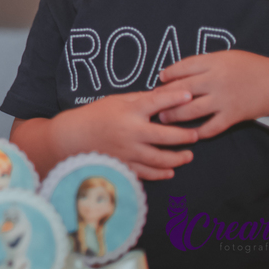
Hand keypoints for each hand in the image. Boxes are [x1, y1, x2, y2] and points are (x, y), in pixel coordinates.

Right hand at [51, 87, 197, 179]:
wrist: (72, 137)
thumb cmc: (95, 115)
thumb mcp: (116, 101)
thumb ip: (140, 100)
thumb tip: (164, 95)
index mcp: (129, 112)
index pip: (156, 102)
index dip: (174, 98)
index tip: (190, 95)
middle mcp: (131, 132)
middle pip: (166, 136)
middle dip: (185, 136)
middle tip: (196, 135)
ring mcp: (129, 152)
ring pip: (161, 159)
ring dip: (178, 158)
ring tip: (188, 156)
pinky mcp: (125, 165)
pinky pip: (148, 173)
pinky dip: (161, 173)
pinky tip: (170, 170)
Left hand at [158, 51, 268, 137]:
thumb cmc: (249, 67)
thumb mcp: (225, 57)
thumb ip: (202, 64)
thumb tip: (174, 73)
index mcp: (213, 63)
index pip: (182, 68)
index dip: (167, 75)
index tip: (159, 80)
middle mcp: (215, 81)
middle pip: (181, 90)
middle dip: (164, 97)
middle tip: (151, 103)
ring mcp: (223, 100)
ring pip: (191, 110)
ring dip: (174, 116)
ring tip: (163, 118)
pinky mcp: (232, 116)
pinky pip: (211, 127)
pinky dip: (199, 132)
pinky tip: (188, 134)